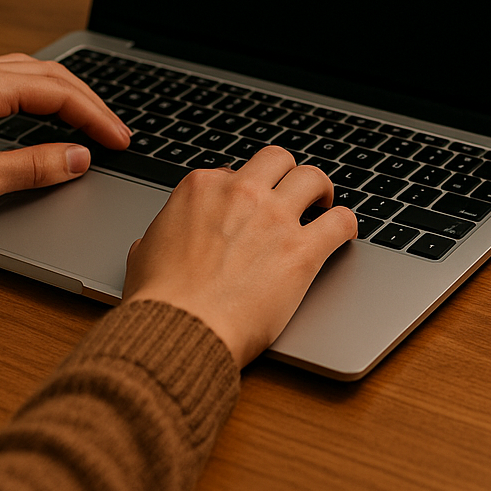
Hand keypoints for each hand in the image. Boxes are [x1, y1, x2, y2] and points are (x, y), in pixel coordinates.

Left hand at [0, 54, 129, 216]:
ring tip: (88, 118)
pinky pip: (6, 76)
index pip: (60, 94)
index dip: (97, 119)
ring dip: (64, 92)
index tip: (121, 141)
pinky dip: (37, 91)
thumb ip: (32, 167)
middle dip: (89, 102)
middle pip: (50, 74)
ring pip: (28, 71)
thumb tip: (77, 158)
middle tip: (115, 131)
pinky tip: (40, 108)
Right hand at [123, 146, 357, 366]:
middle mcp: (240, 193)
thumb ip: (159, 236)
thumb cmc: (159, 301)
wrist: (180, 331)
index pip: (232, 172)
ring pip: (313, 178)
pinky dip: (346, 224)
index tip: (248, 208)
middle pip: (277, 160)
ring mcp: (274, 218)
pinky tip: (344, 234)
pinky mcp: (303, 251)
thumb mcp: (143, 254)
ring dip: (321, 190)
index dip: (243, 192)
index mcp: (200, 189)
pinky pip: (340, 221)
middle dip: (286, 174)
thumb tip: (155, 242)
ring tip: (324, 205)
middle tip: (293, 193)